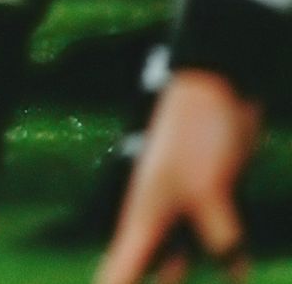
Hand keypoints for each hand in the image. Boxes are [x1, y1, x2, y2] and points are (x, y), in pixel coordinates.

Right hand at [96, 70, 259, 283]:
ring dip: (187, 278)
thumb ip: (219, 234)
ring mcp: (185, 210)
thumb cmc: (195, 134)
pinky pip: (217, 244)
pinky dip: (227, 261)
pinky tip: (238, 272)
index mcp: (143, 218)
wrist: (216, 91)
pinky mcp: (213, 202)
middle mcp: (158, 219)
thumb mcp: (207, 190)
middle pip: (146, 271)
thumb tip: (233, 269)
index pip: (119, 271)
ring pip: (182, 260)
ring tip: (197, 281)